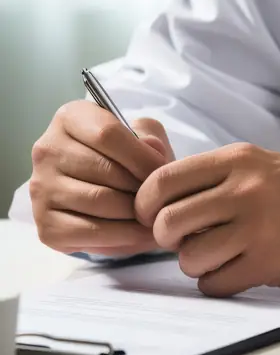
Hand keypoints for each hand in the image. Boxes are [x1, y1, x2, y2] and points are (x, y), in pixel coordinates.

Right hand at [30, 100, 174, 255]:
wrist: (109, 197)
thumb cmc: (127, 161)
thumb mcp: (142, 138)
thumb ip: (151, 138)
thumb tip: (152, 151)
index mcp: (70, 118)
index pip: (107, 134)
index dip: (142, 157)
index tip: (163, 173)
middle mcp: (47, 150)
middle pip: (104, 171)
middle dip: (140, 189)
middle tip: (160, 200)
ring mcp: (41, 188)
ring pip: (99, 201)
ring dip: (134, 214)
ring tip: (153, 216)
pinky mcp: (46, 224)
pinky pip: (89, 232)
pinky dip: (122, 236)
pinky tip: (138, 233)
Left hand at [134, 142, 279, 295]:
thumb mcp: (261, 164)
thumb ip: (215, 177)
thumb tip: (161, 202)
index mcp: (237, 160)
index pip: (163, 180)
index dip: (145, 204)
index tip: (151, 216)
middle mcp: (244, 190)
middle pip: (168, 221)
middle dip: (167, 238)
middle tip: (184, 240)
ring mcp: (257, 227)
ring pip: (189, 257)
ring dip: (194, 264)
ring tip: (215, 257)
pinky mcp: (270, 262)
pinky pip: (215, 283)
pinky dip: (217, 283)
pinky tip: (234, 272)